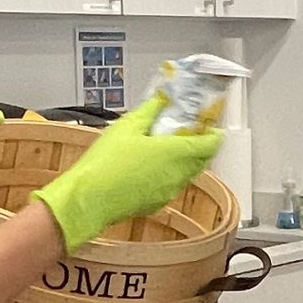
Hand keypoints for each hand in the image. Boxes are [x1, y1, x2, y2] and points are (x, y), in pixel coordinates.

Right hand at [33, 97, 222, 250]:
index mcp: (176, 153)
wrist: (88, 199)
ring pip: (188, 173)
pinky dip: (170, 174)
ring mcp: (169, 192)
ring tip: (166, 146)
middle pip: (203, 159)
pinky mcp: (157, 203)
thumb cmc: (105, 164)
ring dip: (184, 160)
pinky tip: (151, 166)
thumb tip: (161, 99)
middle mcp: (178, 175)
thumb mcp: (127, 126)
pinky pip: (172, 186)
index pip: (211, 144)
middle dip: (200, 145)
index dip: (214, 133)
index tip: (208, 124)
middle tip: (187, 131)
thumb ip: (150, 110)